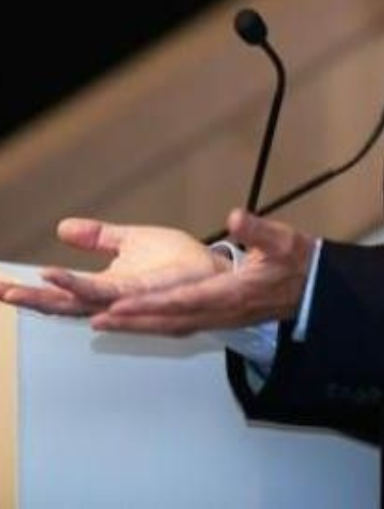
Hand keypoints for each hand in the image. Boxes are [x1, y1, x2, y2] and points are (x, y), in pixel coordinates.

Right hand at [0, 218, 221, 317]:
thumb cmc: (178, 261)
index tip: (3, 285)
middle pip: (64, 304)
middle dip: (33, 300)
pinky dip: (89, 291)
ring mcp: (128, 300)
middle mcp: (113, 299)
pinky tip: (71, 284)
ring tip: (28, 287)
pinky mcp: (147, 294)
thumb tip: (63, 228)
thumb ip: (97, 237)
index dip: (33, 291)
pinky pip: (113, 295)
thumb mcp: (129, 240)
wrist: (213, 267)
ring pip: (85, 303)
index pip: (62, 292)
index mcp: (107, 287)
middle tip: (4, 293)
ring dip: (56, 297)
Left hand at [89, 209, 313, 336]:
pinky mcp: (219, 318)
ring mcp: (219, 319)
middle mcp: (220, 312)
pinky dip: (154, 326)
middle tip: (96, 320)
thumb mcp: (281, 239)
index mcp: (231, 294)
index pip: (183, 301)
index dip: (150, 305)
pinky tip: (138, 323)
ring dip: (138, 326)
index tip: (121, 305)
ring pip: (171, 327)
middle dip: (132, 322)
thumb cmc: (295, 261)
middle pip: (169, 321)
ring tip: (104, 323)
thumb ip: (257, 230)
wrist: (312, 287)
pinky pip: (179, 326)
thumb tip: (237, 218)